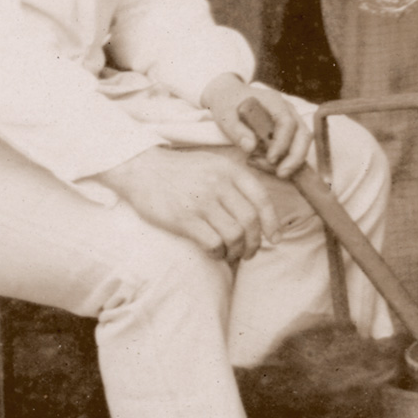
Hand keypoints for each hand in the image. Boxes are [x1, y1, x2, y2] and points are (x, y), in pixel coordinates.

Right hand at [94, 146, 282, 263]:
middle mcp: (219, 184)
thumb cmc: (181, 170)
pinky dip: (218, 253)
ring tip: (232, 254)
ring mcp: (201, 201)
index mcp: (230, 170)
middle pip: (250, 221)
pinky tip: (215, 253)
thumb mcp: (213, 164)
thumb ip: (236, 181)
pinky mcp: (183, 218)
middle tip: (251, 252)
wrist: (142, 169)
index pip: (262, 199)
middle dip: (255, 242)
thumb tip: (258, 211)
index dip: (272, 222)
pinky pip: (212, 242)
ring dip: (237, 251)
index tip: (275, 238)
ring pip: (234, 234)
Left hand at [203, 74, 314, 177]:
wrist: (230, 97)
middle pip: (303, 133)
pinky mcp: (289, 131)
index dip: (282, 142)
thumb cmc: (227, 104)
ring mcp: (291, 119)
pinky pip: (295, 146)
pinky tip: (268, 165)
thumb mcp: (225, 116)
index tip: (271, 159)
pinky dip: (287, 159)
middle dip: (296, 156)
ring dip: (293, 160)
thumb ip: (237, 130)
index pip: (287, 122)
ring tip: (275, 173)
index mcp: (274, 102)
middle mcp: (288, 110)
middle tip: (282, 174)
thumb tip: (251, 147)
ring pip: (303, 141)